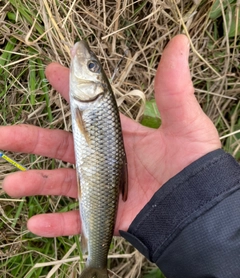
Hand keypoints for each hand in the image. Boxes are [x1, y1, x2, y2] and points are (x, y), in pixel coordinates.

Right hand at [0, 35, 220, 236]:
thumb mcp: (185, 122)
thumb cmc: (193, 165)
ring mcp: (104, 188)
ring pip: (62, 183)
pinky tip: (34, 223)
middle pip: (62, 147)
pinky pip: (76, 220)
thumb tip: (179, 42)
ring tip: (9, 183)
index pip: (89, 109)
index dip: (70, 90)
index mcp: (121, 135)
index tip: (52, 71)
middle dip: (31, 139)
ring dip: (34, 183)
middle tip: (3, 135)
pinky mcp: (107, 215)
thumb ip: (174, 87)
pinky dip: (55, 223)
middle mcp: (107, 159)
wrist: (200, 208)